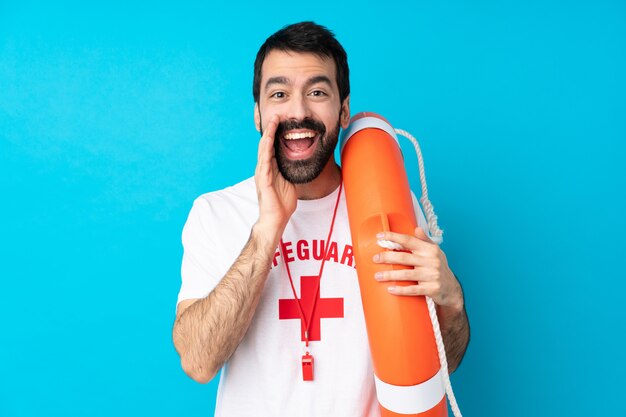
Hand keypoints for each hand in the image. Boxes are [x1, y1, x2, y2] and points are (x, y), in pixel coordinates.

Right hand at [254, 115, 296, 234]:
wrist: (276, 218)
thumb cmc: (282, 202)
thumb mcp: (290, 181)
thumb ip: (291, 170)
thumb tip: (299, 160)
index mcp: (271, 168)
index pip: (272, 147)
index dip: (275, 133)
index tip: (281, 120)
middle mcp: (264, 168)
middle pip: (266, 144)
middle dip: (270, 129)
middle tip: (275, 114)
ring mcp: (262, 173)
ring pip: (264, 149)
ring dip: (267, 135)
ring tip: (272, 121)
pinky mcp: (263, 179)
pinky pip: (264, 161)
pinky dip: (266, 149)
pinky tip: (268, 139)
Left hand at [373, 227, 463, 309]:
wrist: (452, 289)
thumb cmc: (439, 267)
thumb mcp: (435, 252)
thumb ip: (425, 240)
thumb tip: (417, 228)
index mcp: (430, 249)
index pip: (409, 240)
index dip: (393, 237)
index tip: (379, 237)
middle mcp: (432, 261)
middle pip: (404, 257)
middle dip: (387, 257)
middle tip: (375, 258)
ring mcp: (432, 275)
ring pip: (406, 274)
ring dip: (389, 275)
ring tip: (377, 275)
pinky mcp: (432, 289)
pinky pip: (413, 290)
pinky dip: (400, 289)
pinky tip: (390, 288)